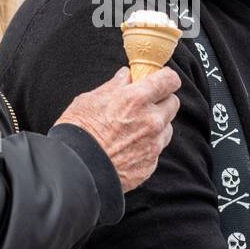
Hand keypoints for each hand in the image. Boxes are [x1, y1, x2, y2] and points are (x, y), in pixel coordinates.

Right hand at [55, 67, 181, 192]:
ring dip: (156, 125)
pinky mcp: (151, 164)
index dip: (165, 78)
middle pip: (173, 102)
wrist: (76, 171)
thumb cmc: (78, 133)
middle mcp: (151, 120)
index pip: (169, 80)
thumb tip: (126, 76)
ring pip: (167, 127)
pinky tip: (128, 148)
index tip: (158, 80)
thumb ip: (114, 86)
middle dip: (161, 101)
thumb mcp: (90, 100)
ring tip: (132, 130)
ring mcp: (153, 144)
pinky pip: (157, 149)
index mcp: (136, 99)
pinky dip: (147, 146)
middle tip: (142, 106)